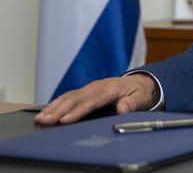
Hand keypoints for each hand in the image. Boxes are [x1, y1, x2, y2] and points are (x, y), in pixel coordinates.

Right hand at [34, 74, 159, 124]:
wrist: (139, 83)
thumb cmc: (139, 92)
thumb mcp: (140, 97)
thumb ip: (132, 103)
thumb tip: (122, 109)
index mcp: (110, 88)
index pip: (92, 101)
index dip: (78, 110)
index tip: (65, 120)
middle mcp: (97, 86)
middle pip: (76, 98)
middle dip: (59, 110)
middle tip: (45, 120)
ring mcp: (90, 88)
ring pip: (70, 96)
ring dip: (54, 106)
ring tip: (41, 117)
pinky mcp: (86, 91)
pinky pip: (69, 96)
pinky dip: (57, 103)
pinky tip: (47, 111)